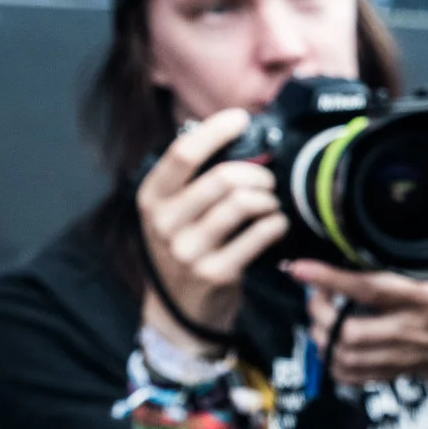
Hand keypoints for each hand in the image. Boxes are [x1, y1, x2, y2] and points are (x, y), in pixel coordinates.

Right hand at [137, 109, 288, 346]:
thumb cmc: (186, 248)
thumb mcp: (174, 212)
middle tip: (267, 180)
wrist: (181, 309)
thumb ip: (195, 179)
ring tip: (270, 204)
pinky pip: (259, 234)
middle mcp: (164, 222)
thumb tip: (234, 135)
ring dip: (269, 199)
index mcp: (151, 197)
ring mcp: (189, 250)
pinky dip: (276, 224)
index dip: (216, 130)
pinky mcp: (217, 272)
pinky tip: (276, 224)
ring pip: (243, 204)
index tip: (242, 118)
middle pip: (223, 178)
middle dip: (257, 173)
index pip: (182, 153)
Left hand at [289, 261, 427, 400]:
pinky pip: (349, 375)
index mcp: (420, 298)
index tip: (300, 269)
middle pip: (349, 331)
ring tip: (320, 319)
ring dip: (321, 337)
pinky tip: (331, 344)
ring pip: (345, 355)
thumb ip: (411, 256)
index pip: (369, 289)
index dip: (331, 279)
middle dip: (320, 313)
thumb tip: (373, 228)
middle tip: (315, 297)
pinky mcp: (390, 372)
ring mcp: (398, 356)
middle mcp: (408, 330)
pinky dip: (331, 361)